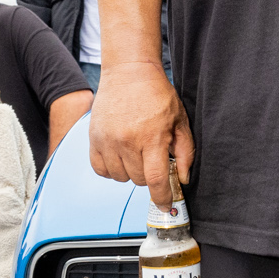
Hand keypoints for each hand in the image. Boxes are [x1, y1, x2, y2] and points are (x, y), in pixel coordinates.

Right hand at [88, 60, 192, 205]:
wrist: (129, 72)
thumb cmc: (157, 95)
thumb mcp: (180, 121)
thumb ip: (184, 152)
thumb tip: (182, 179)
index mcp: (152, 137)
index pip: (156, 179)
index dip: (162, 197)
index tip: (165, 205)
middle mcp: (127, 141)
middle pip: (138, 180)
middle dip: (148, 175)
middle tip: (151, 157)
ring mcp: (107, 140)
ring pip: (120, 177)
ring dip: (130, 172)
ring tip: (135, 153)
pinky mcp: (93, 138)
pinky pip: (100, 170)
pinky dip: (111, 169)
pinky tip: (120, 156)